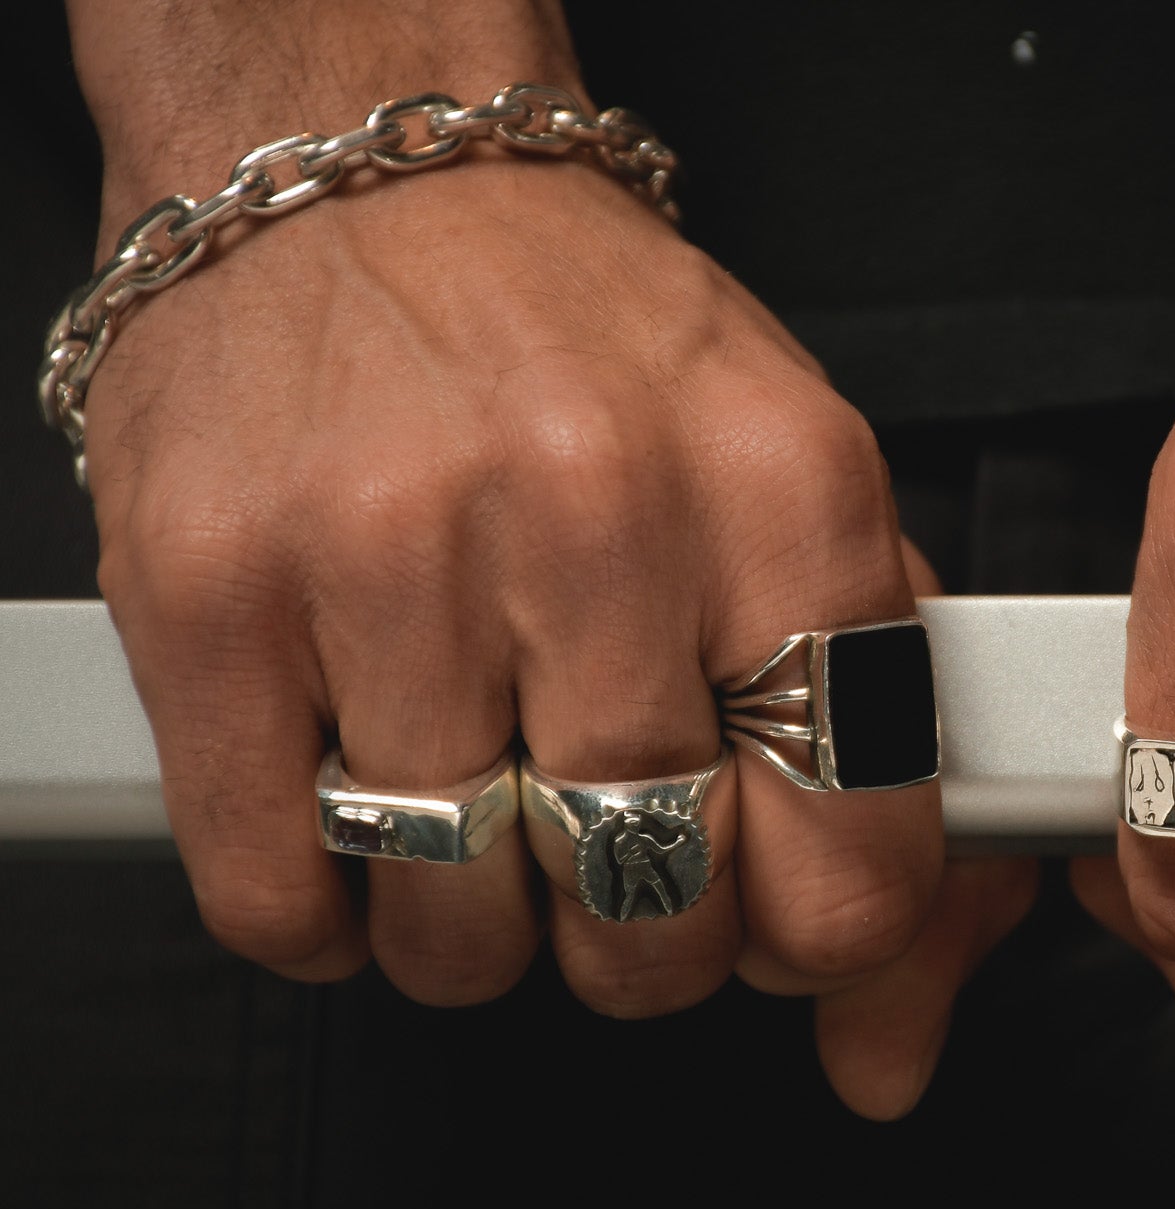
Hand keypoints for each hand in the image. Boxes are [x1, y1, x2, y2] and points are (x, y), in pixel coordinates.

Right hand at [83, 146, 1027, 1115]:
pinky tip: (360, 809)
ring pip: (462, 931)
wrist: (369, 179)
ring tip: (478, 810)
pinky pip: (286, 899)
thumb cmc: (591, 347)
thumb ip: (874, 719)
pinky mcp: (210, 598)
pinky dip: (333, 907)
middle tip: (614, 857)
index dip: (809, 929)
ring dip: (478, 923)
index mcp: (785, 493)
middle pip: (653, 917)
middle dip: (643, 938)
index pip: (850, 865)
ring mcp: (389, 557)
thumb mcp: (794, 481)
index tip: (770, 907)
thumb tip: (900, 999)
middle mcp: (598, 516)